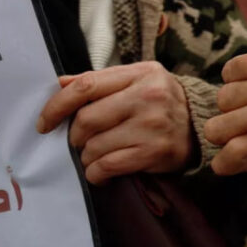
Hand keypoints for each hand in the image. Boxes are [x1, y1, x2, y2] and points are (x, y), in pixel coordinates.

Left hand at [36, 62, 193, 183]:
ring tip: (96, 155)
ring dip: (87, 156)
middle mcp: (148, 96)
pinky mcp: (155, 151)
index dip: (57, 105)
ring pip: (94, 146)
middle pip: (86, 120)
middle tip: (80, 141)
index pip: (86, 86)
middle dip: (74, 136)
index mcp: (140, 73)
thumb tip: (58, 83)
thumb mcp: (138, 80)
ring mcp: (153, 125)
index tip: (45, 122)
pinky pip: (107, 166)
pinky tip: (102, 171)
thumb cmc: (162, 102)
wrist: (202, 124)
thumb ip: (100, 81)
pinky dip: (96, 173)